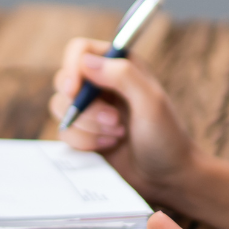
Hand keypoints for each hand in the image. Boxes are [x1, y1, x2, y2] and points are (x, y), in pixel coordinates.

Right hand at [49, 38, 197, 205]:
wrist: (168, 178)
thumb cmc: (166, 138)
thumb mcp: (152, 102)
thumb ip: (123, 76)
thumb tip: (85, 61)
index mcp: (119, 65)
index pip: (80, 50)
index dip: (72, 68)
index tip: (75, 91)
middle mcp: (101, 83)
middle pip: (64, 81)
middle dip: (85, 107)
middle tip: (114, 121)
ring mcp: (90, 109)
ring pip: (60, 107)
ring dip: (87, 126)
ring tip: (117, 135)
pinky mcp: (83, 131)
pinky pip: (64, 131)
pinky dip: (84, 141)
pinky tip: (108, 145)